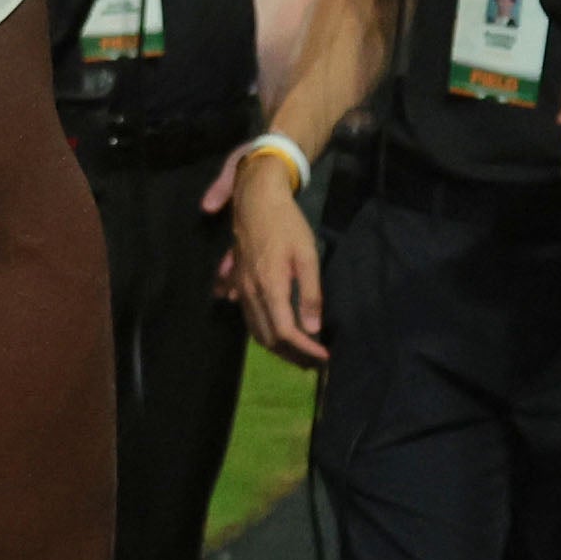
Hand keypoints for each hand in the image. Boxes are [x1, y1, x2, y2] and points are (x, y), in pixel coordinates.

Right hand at [226, 149, 328, 364]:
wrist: (255, 199)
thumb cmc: (286, 224)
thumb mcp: (306, 255)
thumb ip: (310, 293)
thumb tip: (313, 328)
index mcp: (270, 287)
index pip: (287, 332)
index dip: (306, 350)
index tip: (324, 356)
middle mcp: (250, 293)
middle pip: (269, 337)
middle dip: (292, 354)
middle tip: (315, 360)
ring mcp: (239, 289)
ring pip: (255, 330)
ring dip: (277, 346)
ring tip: (299, 352)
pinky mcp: (236, 283)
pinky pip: (246, 316)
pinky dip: (262, 330)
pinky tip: (275, 331)